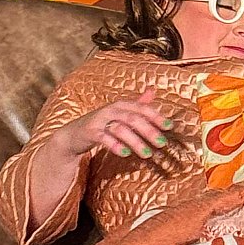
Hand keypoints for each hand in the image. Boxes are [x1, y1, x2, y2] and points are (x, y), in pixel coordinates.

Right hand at [57, 90, 172, 160]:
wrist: (73, 134)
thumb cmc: (101, 124)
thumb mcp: (119, 113)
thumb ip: (137, 104)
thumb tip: (153, 90)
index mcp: (120, 105)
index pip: (140, 108)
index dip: (155, 116)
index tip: (169, 126)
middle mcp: (110, 110)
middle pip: (132, 117)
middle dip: (148, 130)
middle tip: (162, 143)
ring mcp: (99, 120)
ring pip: (120, 128)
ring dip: (135, 141)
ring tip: (148, 154)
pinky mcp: (90, 132)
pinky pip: (103, 138)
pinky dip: (115, 145)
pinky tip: (125, 154)